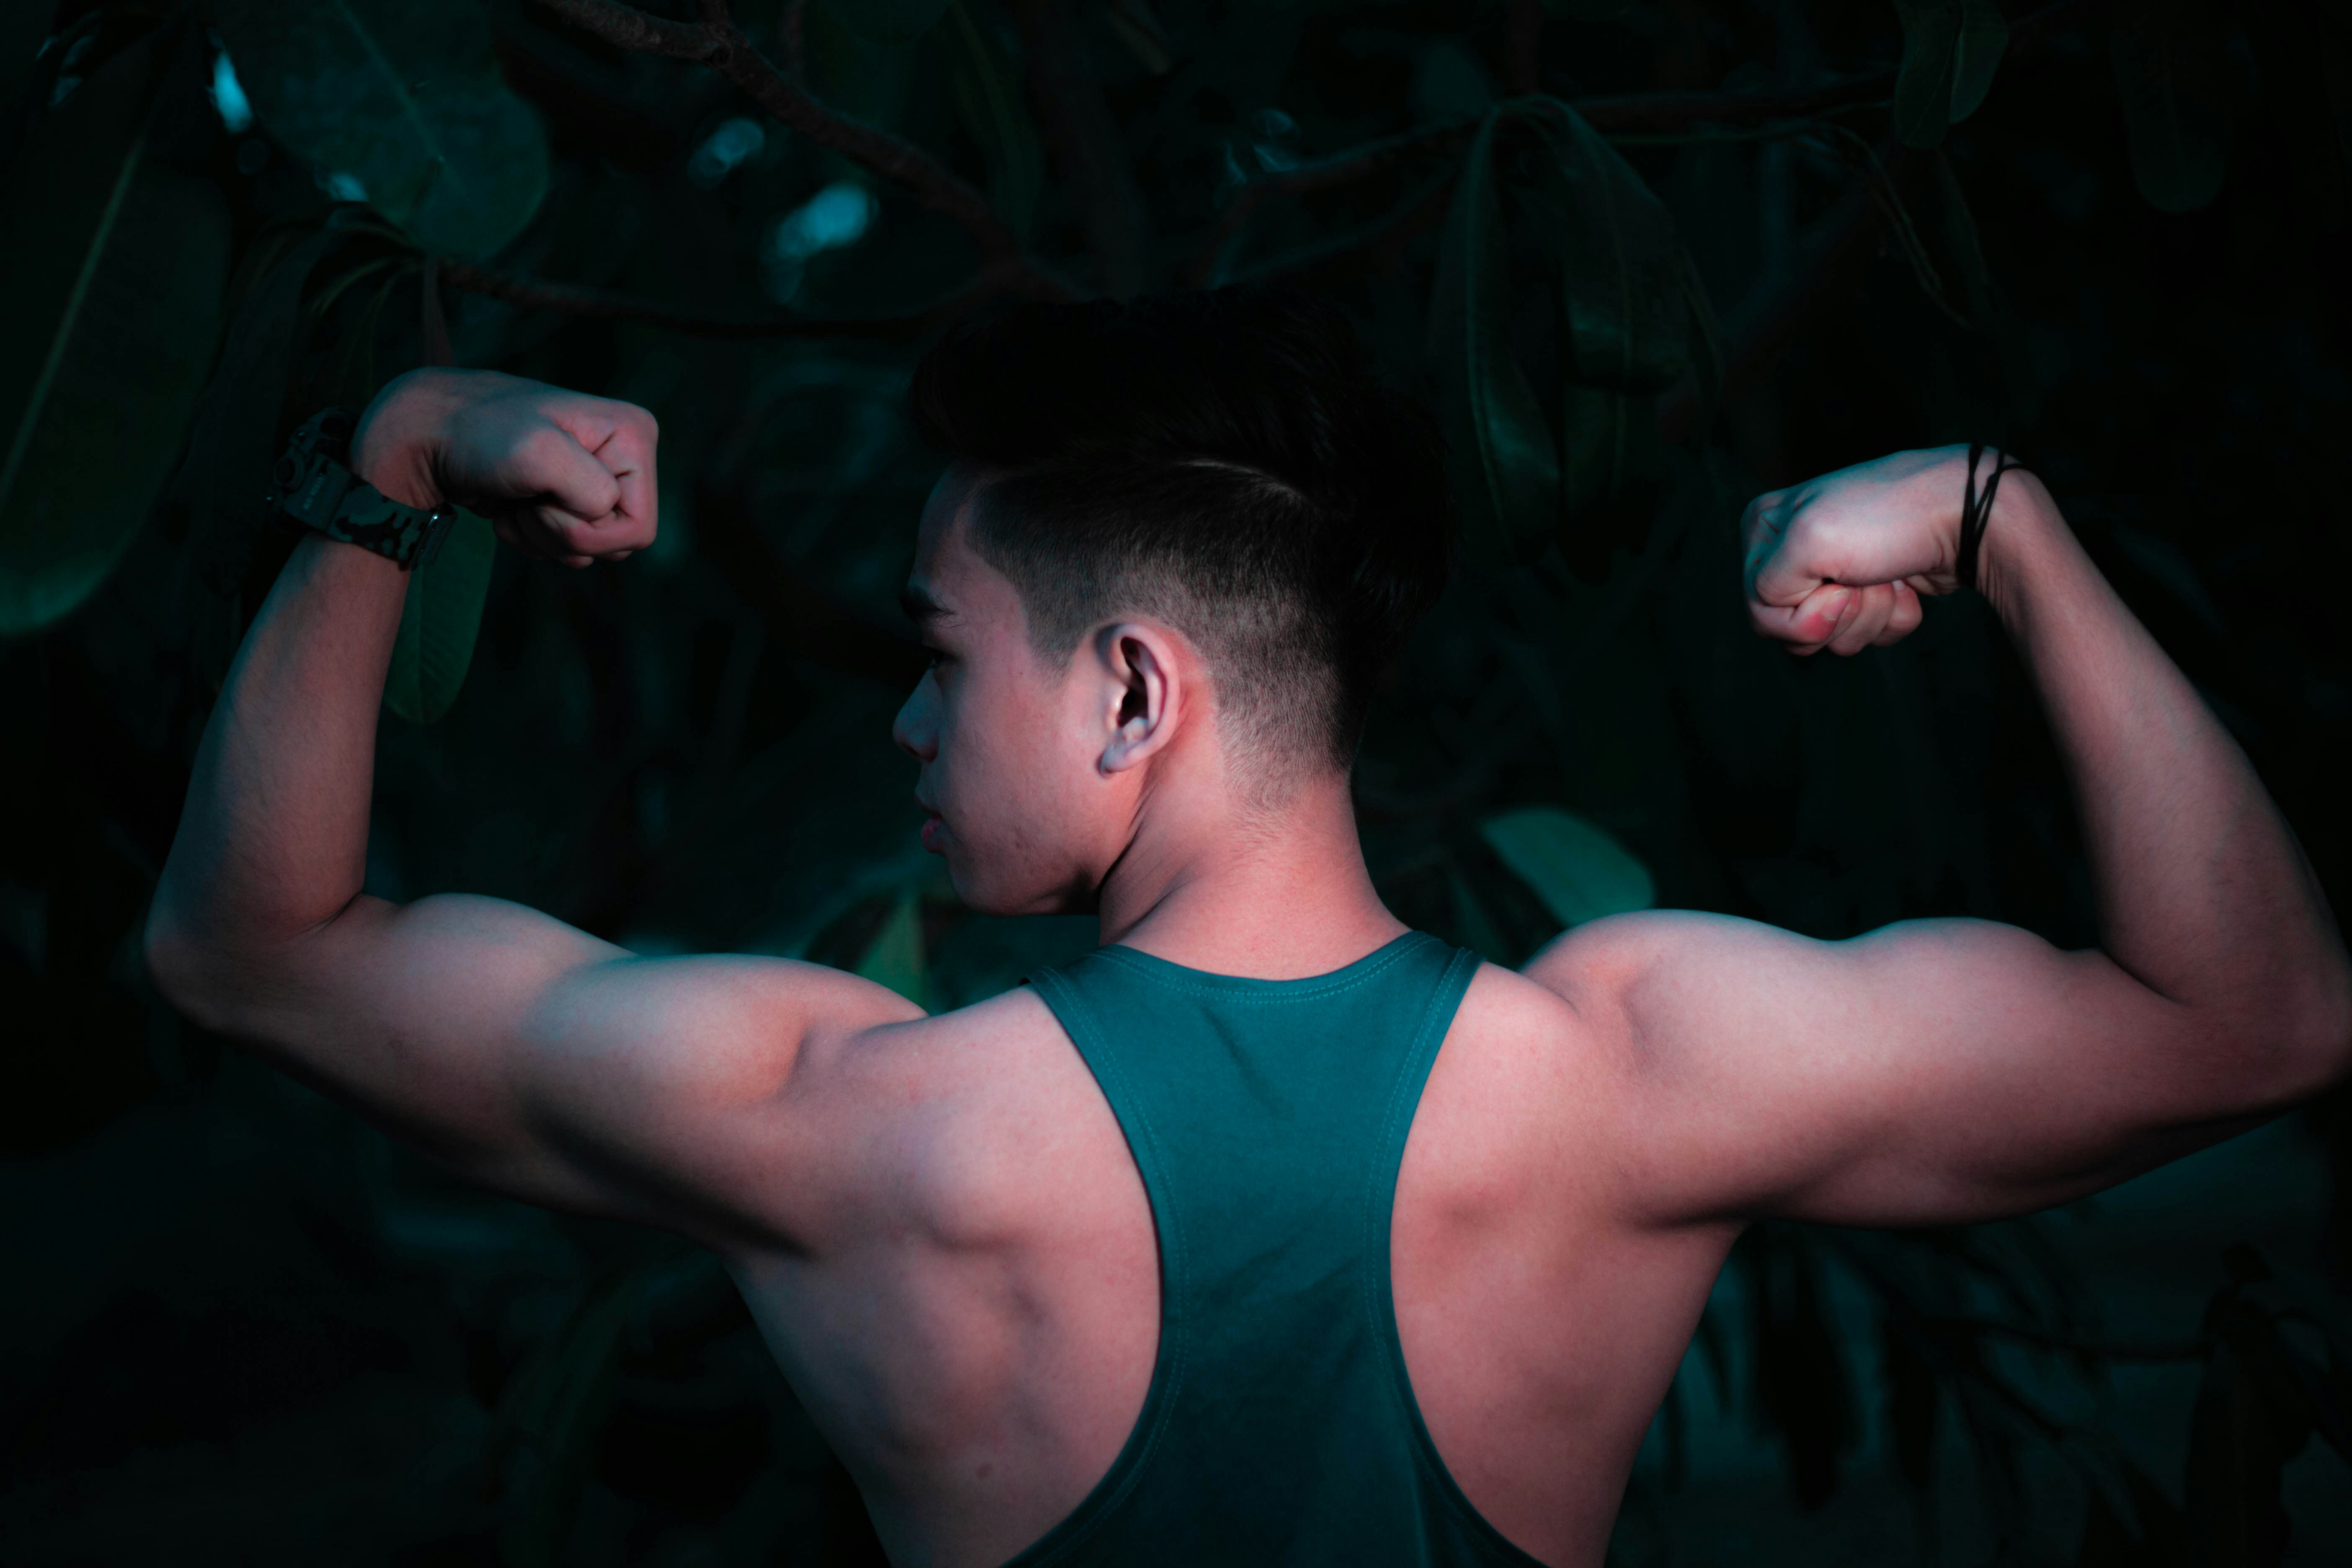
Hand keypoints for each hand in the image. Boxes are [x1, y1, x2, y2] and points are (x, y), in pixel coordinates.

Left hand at [350, 369, 658, 566]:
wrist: (425, 435)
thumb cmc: (479, 436)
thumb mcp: (538, 454)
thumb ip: (591, 490)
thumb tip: (604, 512)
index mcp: (634, 436)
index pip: (639, 528)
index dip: (588, 529)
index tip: (545, 494)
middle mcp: (623, 457)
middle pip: (618, 545)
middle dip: (563, 533)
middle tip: (528, 498)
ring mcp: (594, 478)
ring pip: (590, 550)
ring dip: (543, 536)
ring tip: (516, 498)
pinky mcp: (566, 497)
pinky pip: (567, 548)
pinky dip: (531, 536)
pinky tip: (509, 504)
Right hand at [1741, 445, 1993, 656]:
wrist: (1968, 515)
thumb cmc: (1890, 518)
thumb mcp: (1808, 540)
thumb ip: (1766, 587)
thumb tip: (1788, 617)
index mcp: (1764, 528)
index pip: (1757, 605)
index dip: (1799, 610)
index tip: (1836, 580)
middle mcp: (1792, 550)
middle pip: (1792, 628)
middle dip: (1839, 614)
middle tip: (1864, 576)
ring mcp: (1833, 573)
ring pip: (1831, 637)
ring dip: (1870, 614)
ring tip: (1889, 575)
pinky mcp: (1870, 592)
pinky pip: (1866, 634)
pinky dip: (1892, 617)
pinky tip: (1906, 584)